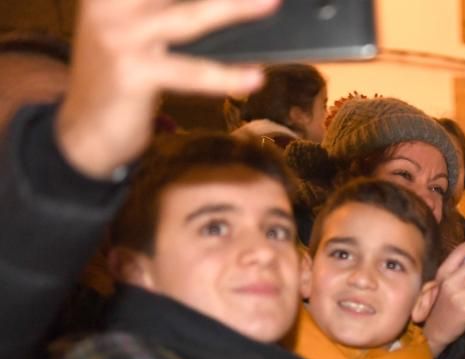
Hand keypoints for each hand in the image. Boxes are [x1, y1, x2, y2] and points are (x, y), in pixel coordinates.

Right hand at [56, 0, 278, 178]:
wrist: (85, 130)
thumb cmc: (121, 75)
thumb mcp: (135, 28)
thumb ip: (168, 7)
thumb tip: (225, 4)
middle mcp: (111, 1)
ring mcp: (119, 34)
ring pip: (190, 17)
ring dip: (235, 9)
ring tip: (270, 3)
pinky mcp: (132, 72)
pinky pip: (191, 72)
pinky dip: (226, 75)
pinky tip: (254, 76)